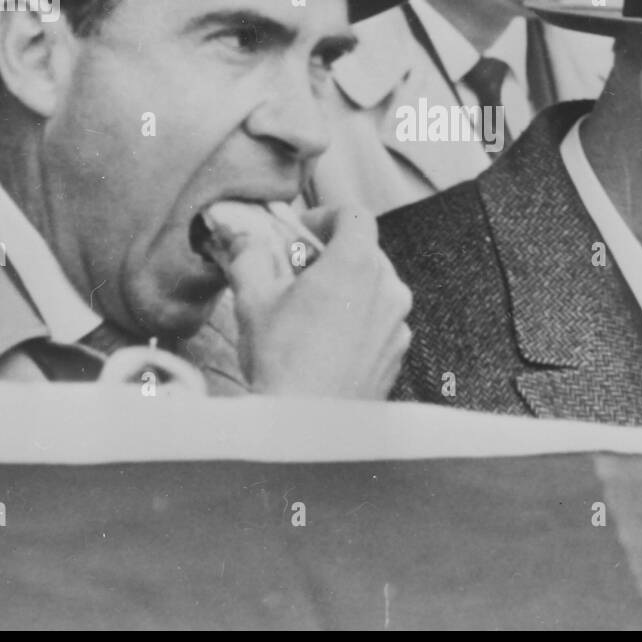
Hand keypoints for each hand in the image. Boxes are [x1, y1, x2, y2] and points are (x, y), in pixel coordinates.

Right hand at [224, 206, 411, 398]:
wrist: (306, 427)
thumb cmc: (282, 361)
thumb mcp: (253, 299)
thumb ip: (249, 256)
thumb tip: (243, 237)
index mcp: (357, 263)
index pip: (355, 214)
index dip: (326, 215)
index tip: (302, 233)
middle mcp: (388, 288)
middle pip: (365, 250)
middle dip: (331, 253)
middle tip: (296, 273)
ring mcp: (398, 322)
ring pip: (374, 286)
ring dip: (346, 286)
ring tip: (310, 310)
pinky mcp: (398, 352)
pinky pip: (380, 319)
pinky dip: (358, 318)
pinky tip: (326, 341)